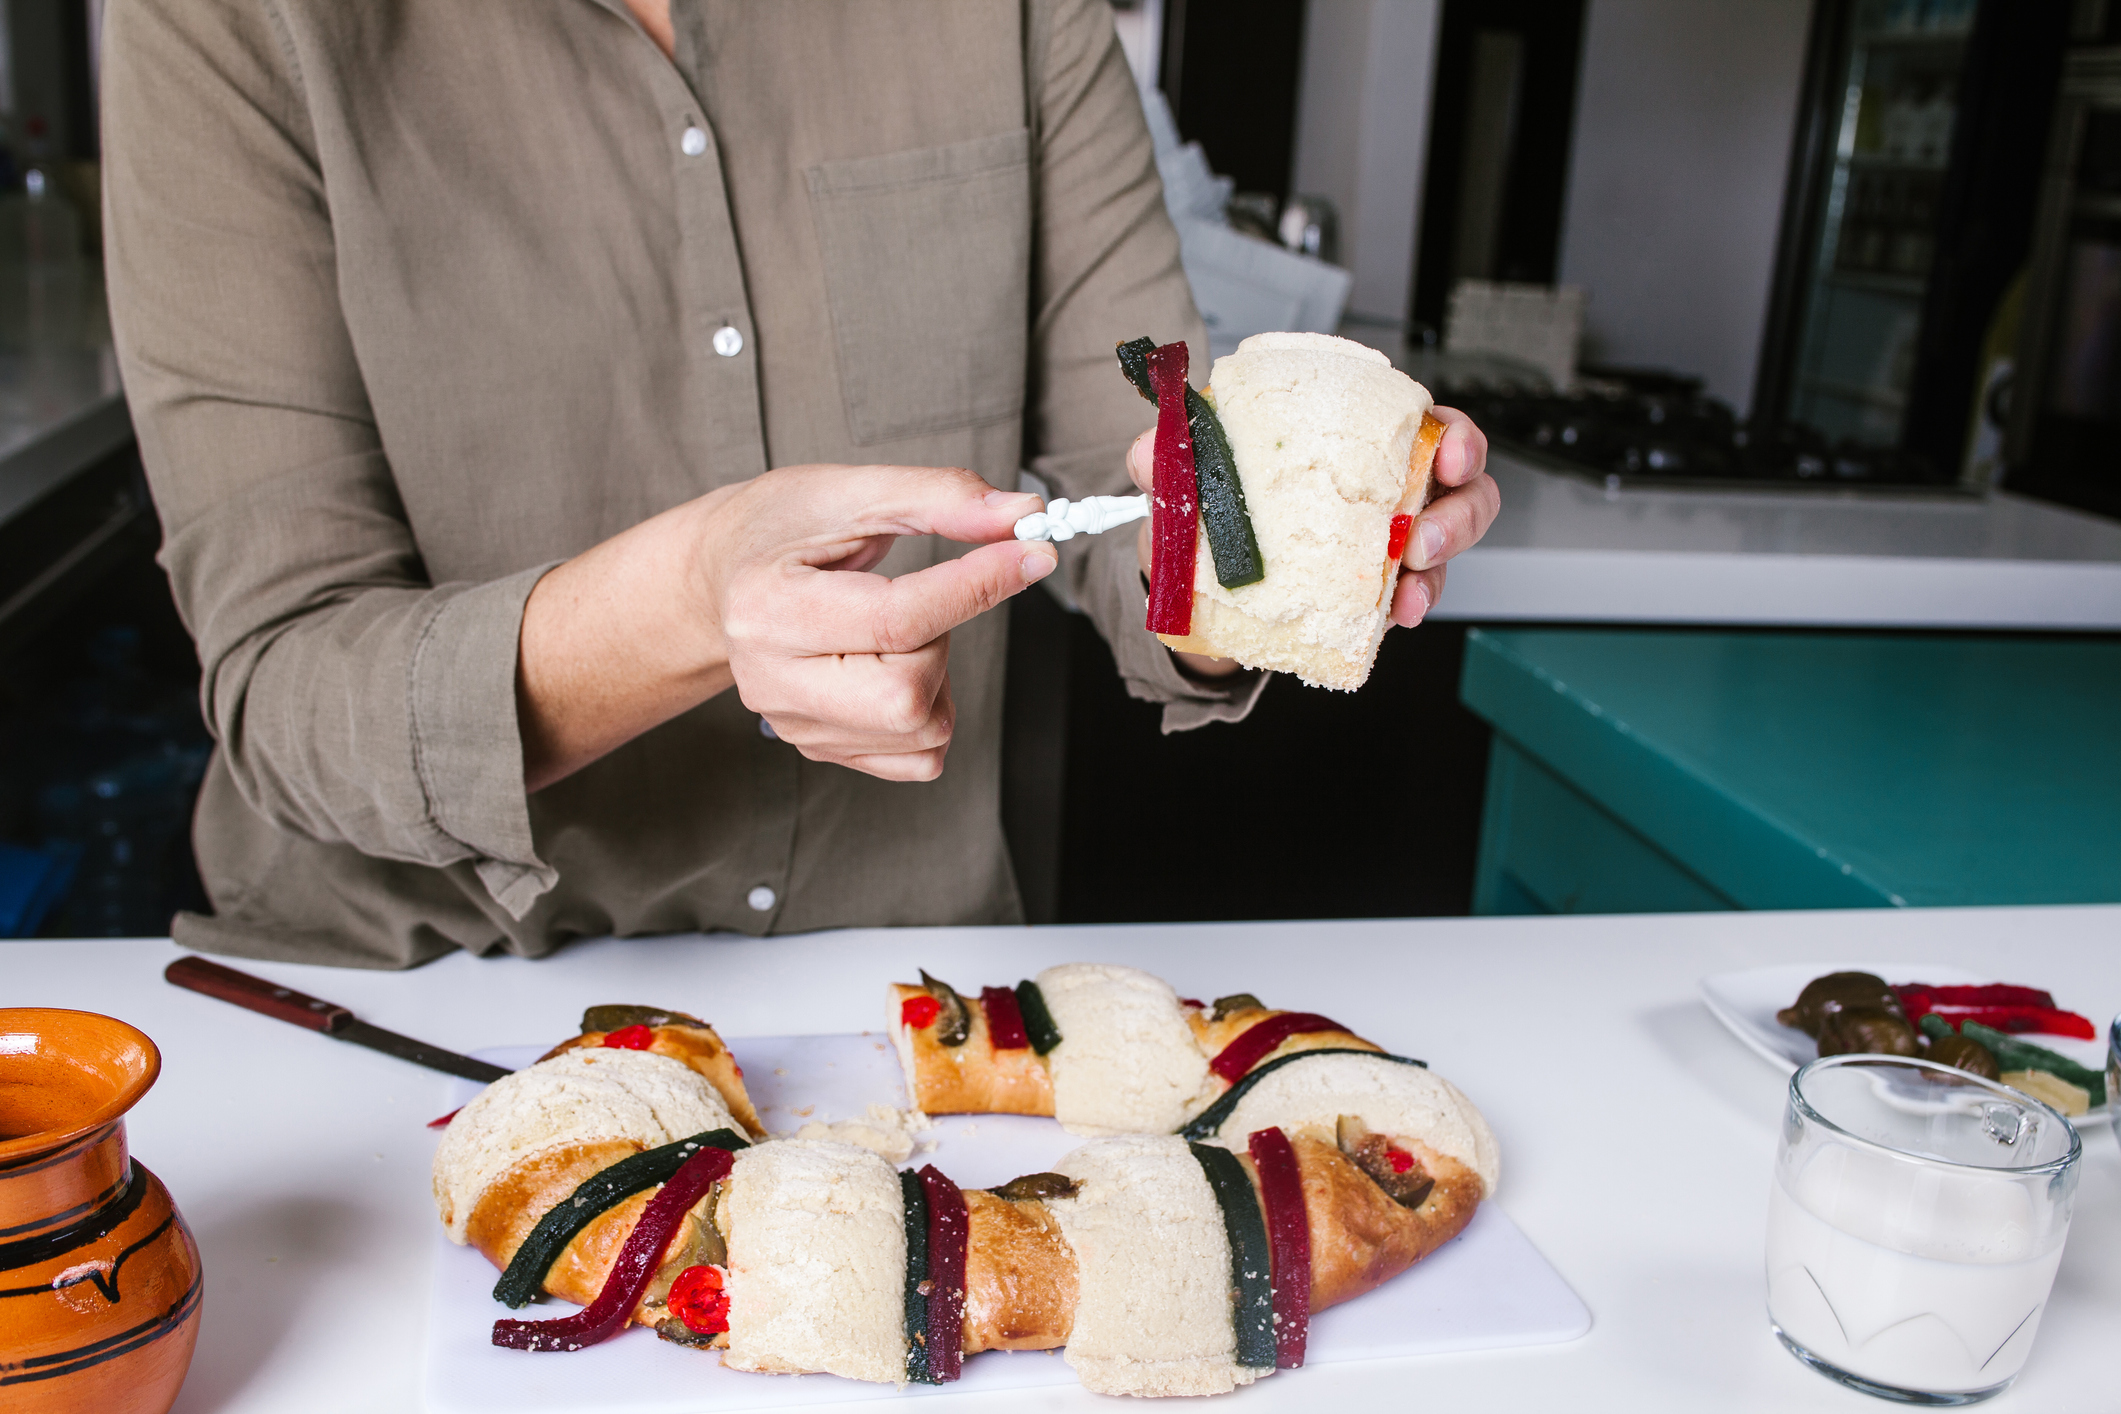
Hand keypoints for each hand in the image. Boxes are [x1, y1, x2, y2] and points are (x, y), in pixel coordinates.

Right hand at [711, 465, 1054, 779]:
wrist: (721, 577)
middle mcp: (771, 679)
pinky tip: (894, 666)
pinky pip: (919, 759)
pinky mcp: (821, 747)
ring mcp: (794, 723)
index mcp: (768, 606)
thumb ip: (941, 498)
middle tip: (917, 598)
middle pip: (906, 694)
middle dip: (941, 642)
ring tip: (896, 628)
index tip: (1033, 553)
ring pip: (922, 728)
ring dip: (938, 673)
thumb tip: (1024, 516)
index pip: (896, 618)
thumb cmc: (780, 527)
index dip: (979, 585)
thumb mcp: (853, 491)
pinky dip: (932, 710)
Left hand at [1121, 402, 1499, 652]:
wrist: (1192, 589)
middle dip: (1460, 508)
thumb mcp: (1185, 482)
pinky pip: (1414, 593)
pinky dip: (1411, 603)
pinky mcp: (1375, 589)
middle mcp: (1384, 485)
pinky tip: (1394, 615)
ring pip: (1448, 541)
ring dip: (1440, 567)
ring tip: (1408, 587)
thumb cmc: (1210, 514)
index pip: (1423, 422)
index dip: (1452, 431)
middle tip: (1426, 534)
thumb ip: (1167, 458)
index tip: (1445, 446)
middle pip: (1460, 484)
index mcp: (1352, 439)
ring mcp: (1387, 540)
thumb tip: (1151, 449)